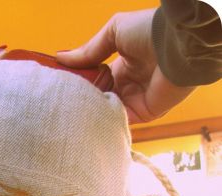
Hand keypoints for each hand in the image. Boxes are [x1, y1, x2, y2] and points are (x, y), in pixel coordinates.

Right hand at [56, 9, 194, 123]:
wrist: (177, 45)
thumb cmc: (149, 31)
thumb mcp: (114, 33)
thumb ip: (89, 50)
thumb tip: (61, 58)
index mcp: (122, 66)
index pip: (96, 79)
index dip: (80, 83)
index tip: (61, 86)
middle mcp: (128, 84)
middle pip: (100, 98)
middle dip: (83, 100)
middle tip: (62, 103)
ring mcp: (136, 100)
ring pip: (107, 112)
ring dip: (92, 112)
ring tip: (71, 113)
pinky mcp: (143, 114)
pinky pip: (120, 121)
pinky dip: (105, 122)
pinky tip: (88, 120)